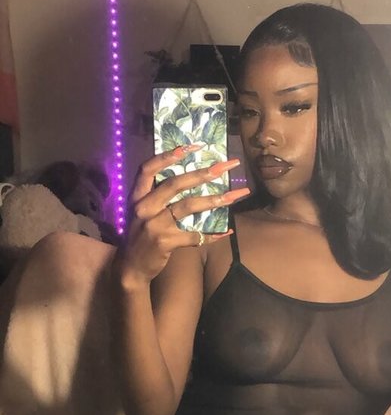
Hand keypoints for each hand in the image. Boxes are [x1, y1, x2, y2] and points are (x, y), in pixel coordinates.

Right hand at [114, 144, 249, 289]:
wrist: (131, 267)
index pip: (148, 169)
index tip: (191, 146)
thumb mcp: (142, 213)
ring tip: (234, 196)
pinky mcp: (164, 242)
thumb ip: (158, 197)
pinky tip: (226, 230)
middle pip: (174, 184)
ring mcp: (154, 225)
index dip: (168, 156)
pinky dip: (212, 234)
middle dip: (202, 173)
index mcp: (137, 197)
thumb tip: (191, 179)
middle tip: (225, 167)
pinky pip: (194, 235)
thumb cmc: (141, 236)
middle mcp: (144, 208)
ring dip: (214, 200)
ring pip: (187, 206)